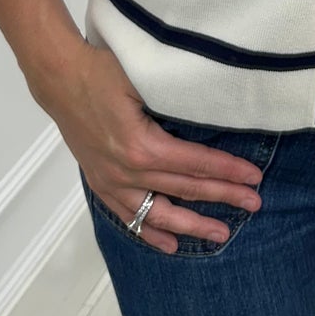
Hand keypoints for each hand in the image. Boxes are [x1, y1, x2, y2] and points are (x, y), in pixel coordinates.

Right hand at [41, 41, 265, 252]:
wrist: (60, 78)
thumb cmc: (103, 71)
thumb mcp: (145, 80)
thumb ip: (177, 101)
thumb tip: (215, 109)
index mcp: (144, 146)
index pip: (197, 163)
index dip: (228, 171)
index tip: (254, 178)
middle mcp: (129, 171)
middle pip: (185, 189)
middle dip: (223, 197)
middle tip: (254, 204)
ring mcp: (113, 181)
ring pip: (160, 213)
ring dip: (192, 225)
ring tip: (220, 234)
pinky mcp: (101, 183)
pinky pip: (129, 216)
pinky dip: (150, 232)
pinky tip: (170, 244)